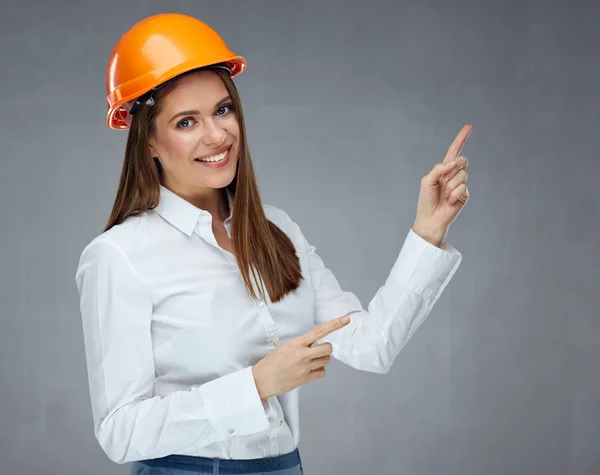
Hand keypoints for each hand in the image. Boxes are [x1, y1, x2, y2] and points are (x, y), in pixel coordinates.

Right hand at [252, 315, 350, 400]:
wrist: (262, 379)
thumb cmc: (273, 362)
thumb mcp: (286, 346)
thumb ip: (302, 344)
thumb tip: (316, 343)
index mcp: (296, 343)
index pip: (319, 331)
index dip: (334, 325)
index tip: (346, 319)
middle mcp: (302, 354)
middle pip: (328, 348)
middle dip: (326, 350)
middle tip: (318, 352)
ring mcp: (304, 367)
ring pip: (327, 361)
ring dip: (322, 360)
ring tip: (310, 362)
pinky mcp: (305, 378)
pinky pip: (322, 372)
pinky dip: (319, 371)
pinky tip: (309, 371)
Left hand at [413, 124, 471, 246]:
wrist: (430, 218)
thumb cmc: (426, 200)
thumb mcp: (427, 181)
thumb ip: (439, 169)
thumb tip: (453, 162)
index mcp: (444, 169)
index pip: (454, 151)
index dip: (461, 139)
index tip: (469, 127)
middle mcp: (453, 174)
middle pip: (462, 160)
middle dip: (455, 167)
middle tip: (444, 180)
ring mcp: (460, 184)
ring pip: (462, 174)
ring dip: (451, 185)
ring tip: (444, 194)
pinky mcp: (464, 194)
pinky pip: (462, 187)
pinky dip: (454, 194)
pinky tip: (449, 201)